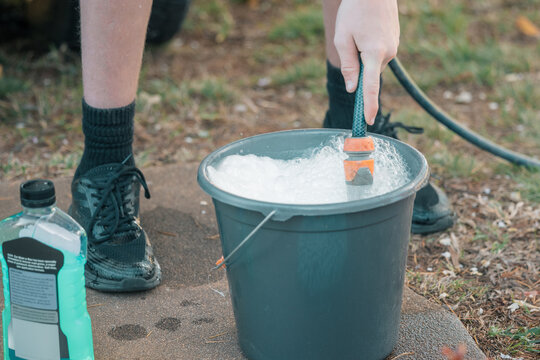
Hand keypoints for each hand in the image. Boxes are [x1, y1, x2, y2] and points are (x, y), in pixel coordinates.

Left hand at [333, 0, 399, 124]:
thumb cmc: (354, 11)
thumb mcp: (343, 38)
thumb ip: (348, 65)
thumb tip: (353, 89)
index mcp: (374, 54)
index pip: (371, 87)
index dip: (369, 106)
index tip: (369, 120)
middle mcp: (388, 53)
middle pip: (369, 73)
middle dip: (357, 67)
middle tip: (350, 42)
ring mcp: (393, 46)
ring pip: (373, 63)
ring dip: (363, 55)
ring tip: (358, 31)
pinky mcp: (394, 41)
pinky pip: (379, 54)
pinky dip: (369, 49)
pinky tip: (366, 30)